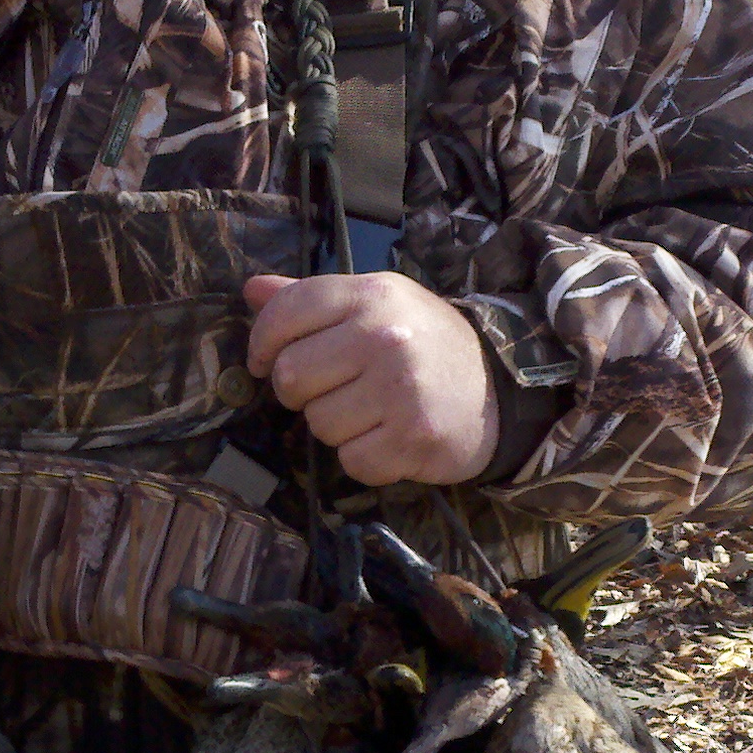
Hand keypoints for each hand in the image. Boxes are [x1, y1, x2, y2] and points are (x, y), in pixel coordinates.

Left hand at [243, 272, 500, 487]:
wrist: (500, 389)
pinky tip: (390, 439)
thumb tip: (252, 291)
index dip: (262, 342)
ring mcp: (400, 388)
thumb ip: (313, 299)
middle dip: (303, 392)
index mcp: (371, 295)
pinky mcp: (412, 437)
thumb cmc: (425, 344)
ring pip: (318, 424)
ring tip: (373, 412)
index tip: (264, 361)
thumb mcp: (377, 305)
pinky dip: (366, 459)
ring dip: (338, 427)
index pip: (285, 312)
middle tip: (337, 389)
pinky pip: (351, 461)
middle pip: (290, 377)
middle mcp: (384, 336)